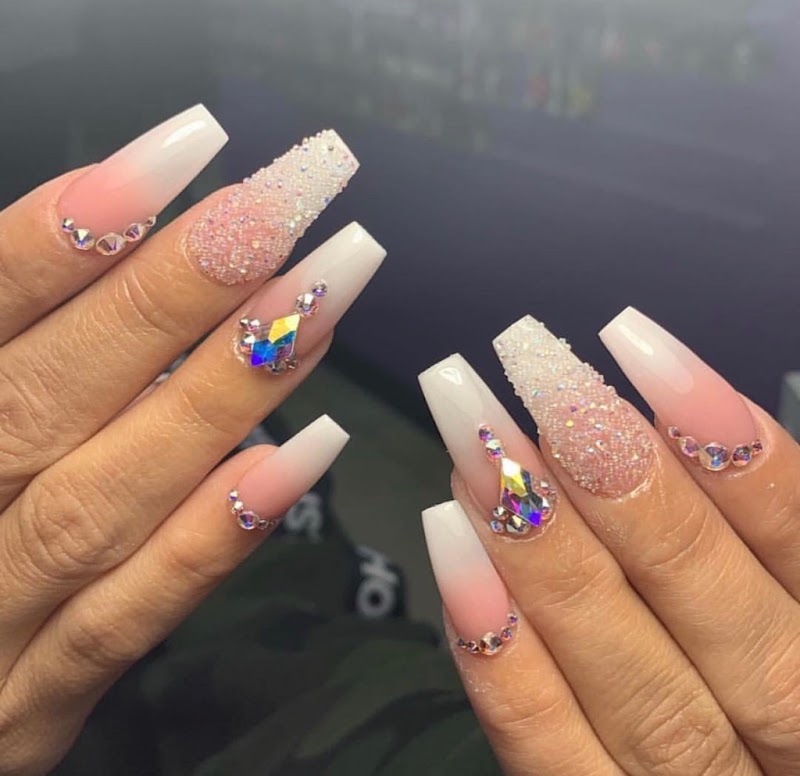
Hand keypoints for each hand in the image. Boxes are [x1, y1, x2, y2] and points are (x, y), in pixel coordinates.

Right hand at [0, 105, 383, 775]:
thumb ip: (34, 345)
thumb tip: (127, 246)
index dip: (72, 228)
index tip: (187, 149)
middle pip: (55, 388)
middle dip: (178, 290)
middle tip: (290, 203)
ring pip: (105, 493)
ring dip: (222, 392)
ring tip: (322, 297)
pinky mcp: (36, 696)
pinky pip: (129, 618)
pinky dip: (213, 536)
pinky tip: (305, 455)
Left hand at [420, 310, 798, 774]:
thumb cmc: (763, 670)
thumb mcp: (785, 600)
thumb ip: (744, 536)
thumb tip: (657, 424)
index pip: (799, 540)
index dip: (724, 442)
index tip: (636, 342)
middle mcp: (786, 732)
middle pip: (702, 596)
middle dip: (611, 472)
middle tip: (531, 369)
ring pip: (622, 669)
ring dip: (539, 543)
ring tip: (473, 438)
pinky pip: (550, 750)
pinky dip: (501, 650)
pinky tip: (452, 545)